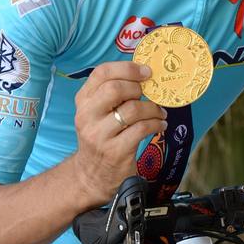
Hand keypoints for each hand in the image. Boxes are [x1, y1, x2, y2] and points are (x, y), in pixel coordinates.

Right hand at [72, 61, 166, 205]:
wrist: (92, 174)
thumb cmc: (101, 137)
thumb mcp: (98, 113)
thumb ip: (113, 94)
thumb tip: (144, 74)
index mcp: (83, 100)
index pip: (101, 73)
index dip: (127, 68)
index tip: (146, 71)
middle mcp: (87, 116)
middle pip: (115, 89)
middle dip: (139, 88)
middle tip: (151, 94)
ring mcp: (99, 134)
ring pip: (132, 109)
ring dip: (153, 108)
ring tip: (160, 112)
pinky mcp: (115, 151)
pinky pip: (142, 129)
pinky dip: (156, 124)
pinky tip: (160, 125)